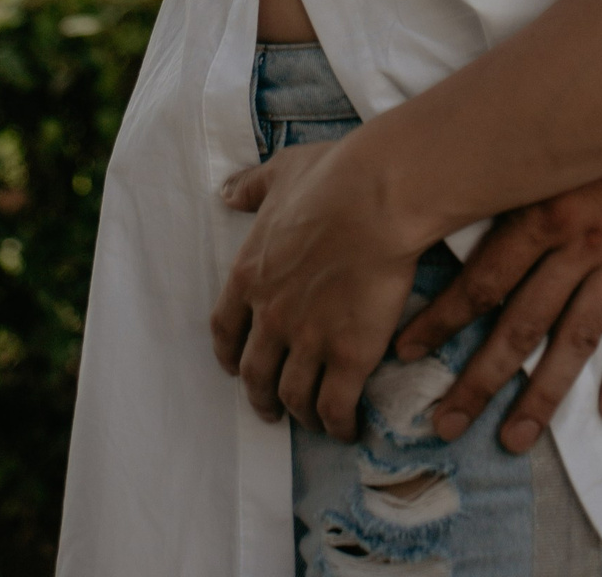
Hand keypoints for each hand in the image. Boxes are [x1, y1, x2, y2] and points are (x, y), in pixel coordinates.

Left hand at [212, 137, 422, 439]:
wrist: (377, 198)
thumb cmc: (332, 177)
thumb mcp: (280, 172)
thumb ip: (249, 189)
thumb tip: (224, 194)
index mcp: (250, 274)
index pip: (225, 329)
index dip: (229, 354)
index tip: (235, 365)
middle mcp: (271, 316)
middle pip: (255, 373)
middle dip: (260, 396)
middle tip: (270, 408)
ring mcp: (309, 339)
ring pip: (293, 396)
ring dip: (299, 414)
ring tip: (311, 420)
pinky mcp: (349, 355)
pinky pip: (334, 406)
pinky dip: (336, 425)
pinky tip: (346, 429)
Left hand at [394, 137, 601, 452]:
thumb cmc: (579, 102)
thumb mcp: (527, 136)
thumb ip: (490, 178)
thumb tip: (425, 202)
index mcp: (538, 209)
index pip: (482, 282)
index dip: (441, 320)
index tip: (404, 353)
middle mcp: (578, 240)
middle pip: (522, 325)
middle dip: (479, 378)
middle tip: (445, 423)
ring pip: (577, 338)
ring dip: (544, 394)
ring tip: (514, 437)